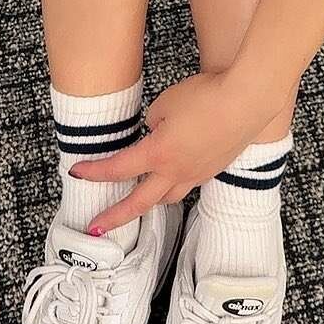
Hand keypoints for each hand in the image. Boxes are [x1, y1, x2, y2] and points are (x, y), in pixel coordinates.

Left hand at [69, 69, 287, 236]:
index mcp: (158, 154)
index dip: (94, 172)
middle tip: (96, 227)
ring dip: (148, 203)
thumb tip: (155, 133)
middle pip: (140, 203)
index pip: (118, 169)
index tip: (76, 173)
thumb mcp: (165, 103)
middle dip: (115, 216)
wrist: (247, 100)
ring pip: (167, 198)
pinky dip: (173, 186)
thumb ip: (153, 122)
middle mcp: (176, 171)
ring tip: (136, 203)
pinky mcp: (214, 168)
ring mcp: (198, 174)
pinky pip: (187, 185)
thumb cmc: (206, 97)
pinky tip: (172, 178)